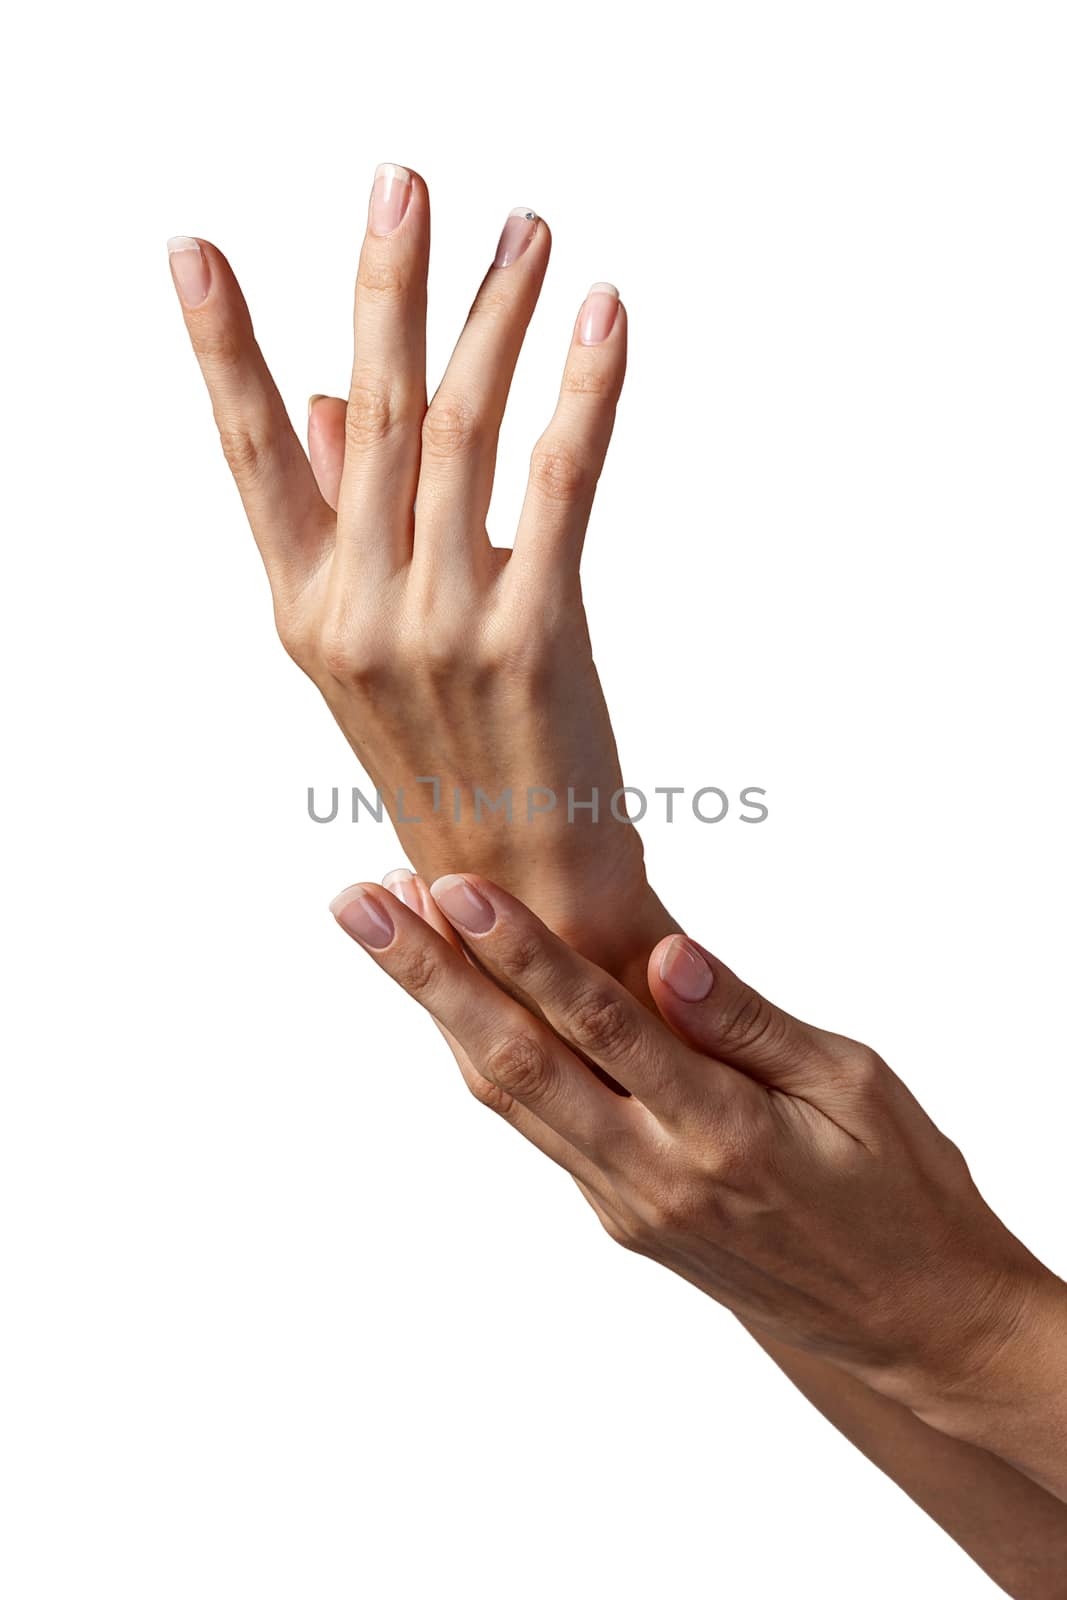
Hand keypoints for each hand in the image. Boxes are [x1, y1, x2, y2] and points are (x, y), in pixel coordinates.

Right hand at [168, 166, 672, 981]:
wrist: (522, 893)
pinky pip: (560, 481)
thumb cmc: (450, 763)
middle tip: (404, 180)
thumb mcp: (369, 650)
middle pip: (364, 414)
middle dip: (384, 286)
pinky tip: (605, 315)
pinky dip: (584, 388)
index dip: (220, 351)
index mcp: (307, 610)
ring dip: (494, 316)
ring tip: (527, 230)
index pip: (248, 457)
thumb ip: (342, 518)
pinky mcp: (534, 634)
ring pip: (458, 429)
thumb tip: (310, 396)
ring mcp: (441, 623)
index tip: (196, 253)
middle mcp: (359, 610)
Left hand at [329, 870, 1065, 1451]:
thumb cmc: (903, 1188)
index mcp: (723, 1132)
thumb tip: (666, 954)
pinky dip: (491, 1061)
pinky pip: (543, 1129)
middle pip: (518, 1064)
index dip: (524, 952)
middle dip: (429, 977)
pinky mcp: (623, 1218)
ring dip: (442, 1014)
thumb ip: (751, 1022)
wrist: (913, 1323)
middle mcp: (654, 1176)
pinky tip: (458, 1004)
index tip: (453, 886)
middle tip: (355, 902)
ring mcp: (628, 1205)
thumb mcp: (854, 1087)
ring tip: (388, 933)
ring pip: (515, 1101)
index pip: (600, 1025)